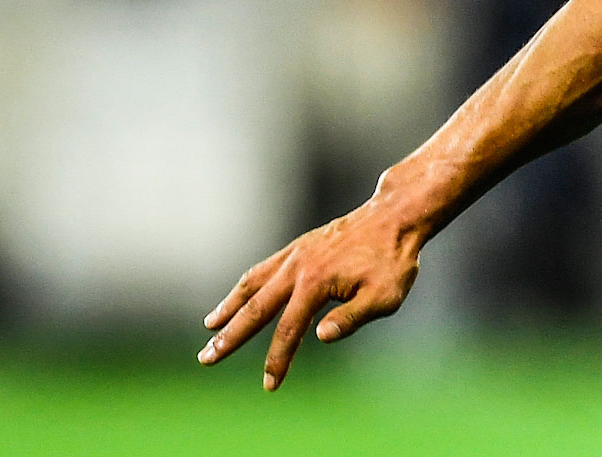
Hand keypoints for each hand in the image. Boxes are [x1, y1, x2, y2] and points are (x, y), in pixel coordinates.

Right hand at [197, 199, 420, 389]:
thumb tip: (319, 336)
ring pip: (252, 284)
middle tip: (205, 359)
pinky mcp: (300, 247)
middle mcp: (297, 267)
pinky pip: (264, 268)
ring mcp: (296, 254)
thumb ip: (352, 316)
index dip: (278, 359)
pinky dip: (246, 284)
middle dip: (230, 337)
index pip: (289, 330)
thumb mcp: (384, 295)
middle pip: (256, 308)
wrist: (396, 216)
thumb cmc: (393, 260)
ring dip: (229, 307)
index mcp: (316, 283)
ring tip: (210, 328)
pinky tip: (240, 295)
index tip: (270, 384)